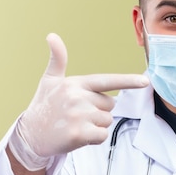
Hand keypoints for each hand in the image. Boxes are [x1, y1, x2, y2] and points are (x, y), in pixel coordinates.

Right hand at [9, 33, 148, 169]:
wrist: (30, 135)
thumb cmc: (44, 106)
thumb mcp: (50, 81)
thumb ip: (57, 59)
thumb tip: (52, 35)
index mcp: (75, 83)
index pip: (107, 81)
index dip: (128, 81)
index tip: (145, 82)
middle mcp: (78, 97)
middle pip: (110, 105)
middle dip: (98, 111)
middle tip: (77, 115)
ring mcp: (78, 116)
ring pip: (107, 121)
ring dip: (95, 126)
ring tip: (75, 124)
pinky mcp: (79, 134)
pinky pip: (102, 136)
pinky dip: (94, 139)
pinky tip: (77, 136)